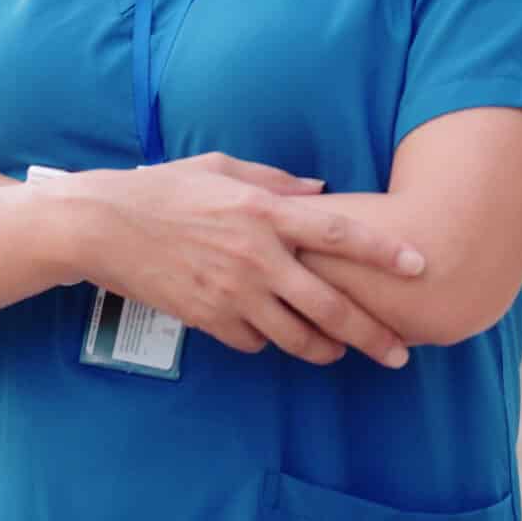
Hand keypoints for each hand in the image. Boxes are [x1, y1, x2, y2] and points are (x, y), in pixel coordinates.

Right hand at [54, 153, 425, 369]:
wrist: (102, 226)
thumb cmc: (163, 188)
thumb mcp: (220, 166)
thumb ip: (276, 181)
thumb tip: (323, 190)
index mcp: (263, 211)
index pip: (339, 232)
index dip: (383, 252)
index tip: (419, 266)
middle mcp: (255, 256)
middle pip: (329, 306)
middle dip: (371, 335)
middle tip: (399, 353)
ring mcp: (231, 292)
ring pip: (296, 337)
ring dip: (324, 350)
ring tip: (340, 353)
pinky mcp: (207, 318)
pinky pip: (253, 342)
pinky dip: (266, 341)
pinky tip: (270, 333)